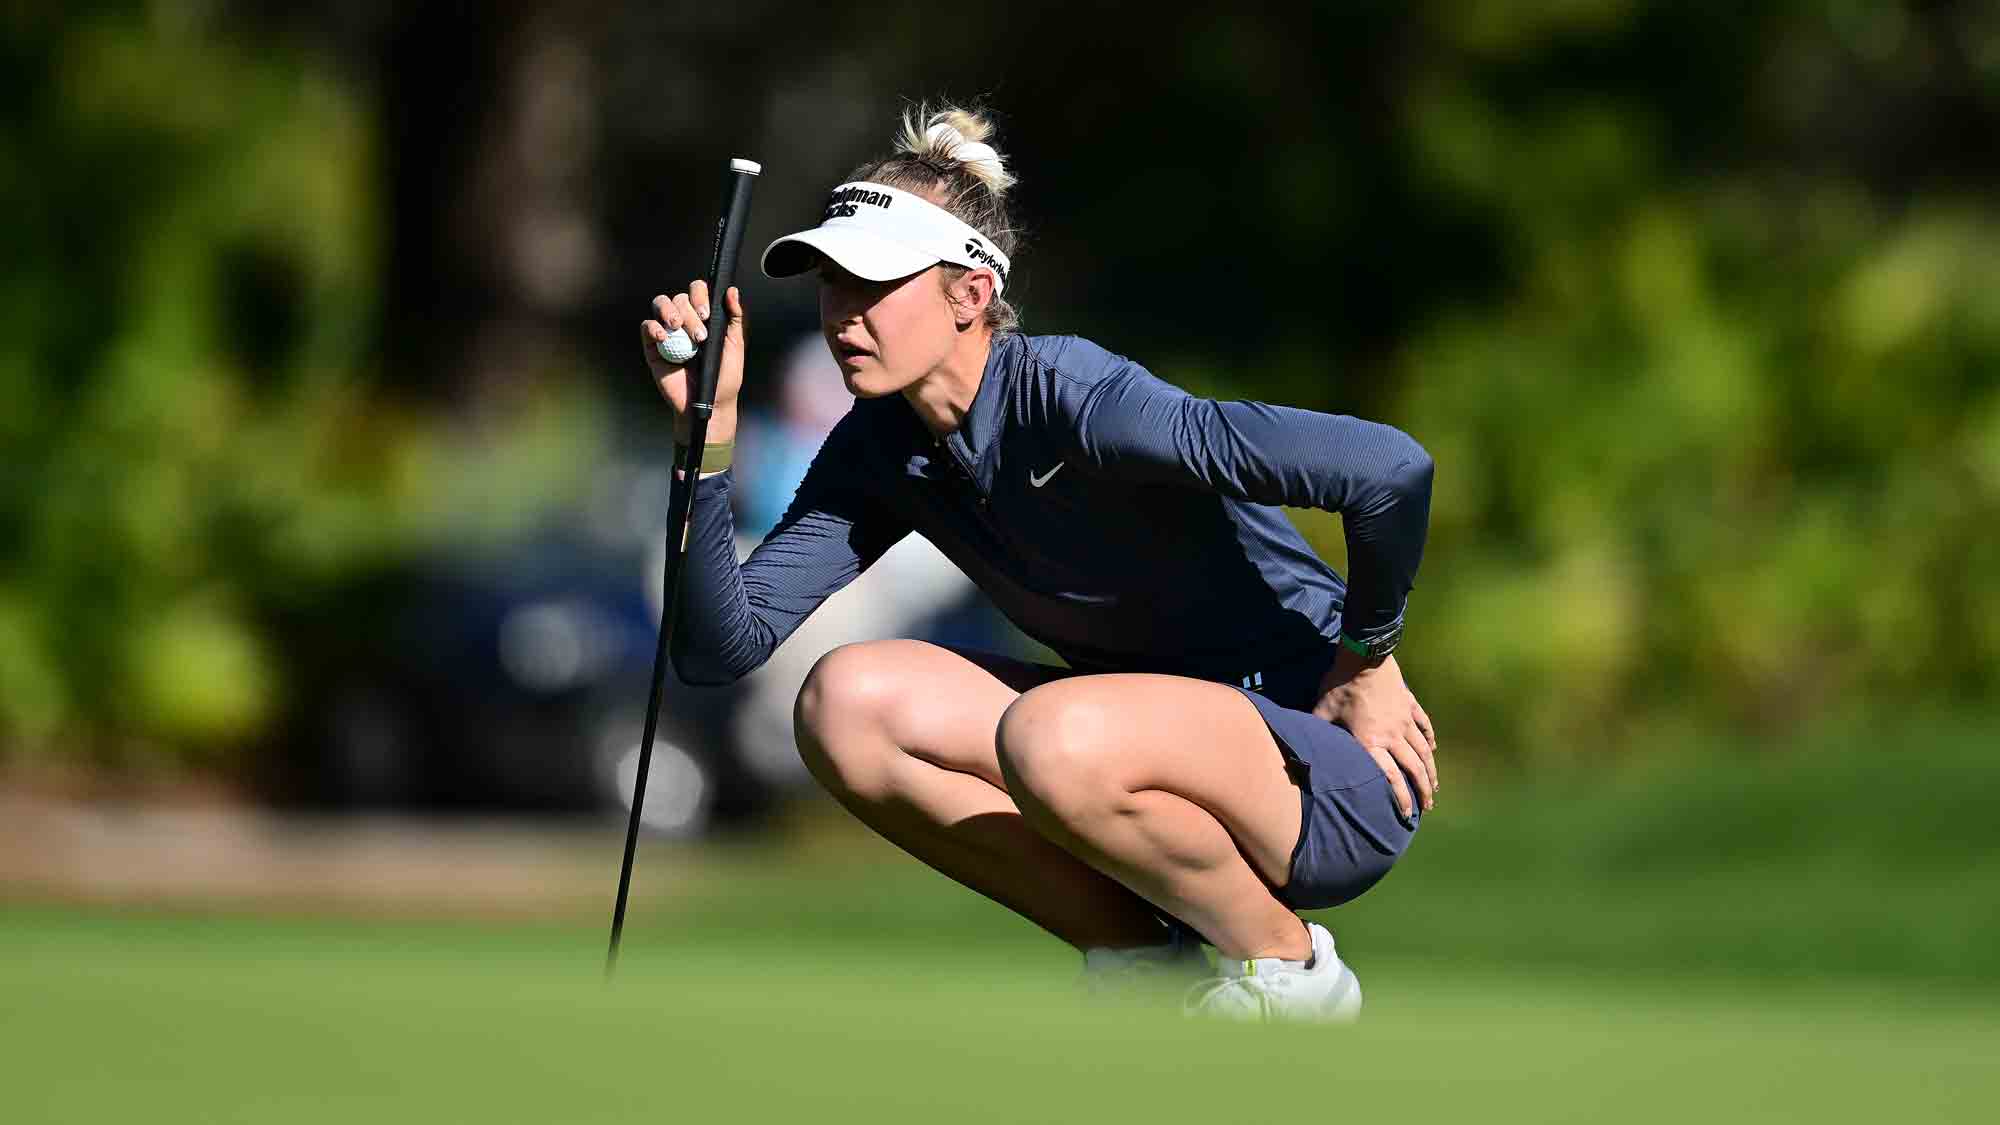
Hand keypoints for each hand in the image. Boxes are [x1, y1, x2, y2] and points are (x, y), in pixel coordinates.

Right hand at [640, 279, 745, 444]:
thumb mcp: (734, 346)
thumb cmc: (724, 377)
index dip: (700, 296)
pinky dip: (653, 327)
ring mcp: (668, 332)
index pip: (697, 291)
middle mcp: (685, 320)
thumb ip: (734, 317)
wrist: (708, 404)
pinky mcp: (653, 347)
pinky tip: (663, 337)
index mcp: (704, 317)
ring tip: (677, 328)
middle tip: (700, 336)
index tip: (706, 315)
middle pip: (679, 298)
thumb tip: (731, 290)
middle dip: (689, 313)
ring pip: (660, 304)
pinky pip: (646, 326)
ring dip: (669, 311)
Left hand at [1311, 652, 1437, 818]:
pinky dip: (1430, 738)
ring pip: (1424, 750)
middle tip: (1428, 806)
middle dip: (1422, 790)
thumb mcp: (1322, 710)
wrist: (1364, 656)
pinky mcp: (1409, 704)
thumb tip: (1299, 745)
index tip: (1406, 814)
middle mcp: (1392, 735)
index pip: (1390, 777)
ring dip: (1431, 770)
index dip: (1400, 798)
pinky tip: (1433, 748)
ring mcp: (1404, 720)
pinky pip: (1424, 725)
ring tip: (1435, 786)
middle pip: (1413, 768)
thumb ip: (1317, 730)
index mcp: (1370, 741)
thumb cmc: (1339, 684)